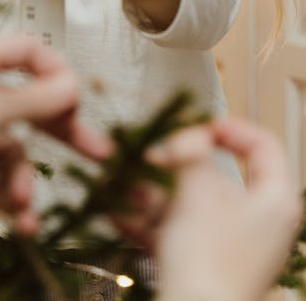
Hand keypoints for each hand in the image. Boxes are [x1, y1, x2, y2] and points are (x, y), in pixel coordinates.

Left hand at [0, 34, 111, 231]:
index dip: (56, 72)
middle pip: (29, 103)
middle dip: (62, 131)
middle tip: (99, 153)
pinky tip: (21, 221)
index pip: (29, 51)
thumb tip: (75, 84)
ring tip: (23, 203)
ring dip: (24, 177)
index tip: (77, 100)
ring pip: (12, 147)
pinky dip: (7, 196)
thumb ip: (38, 98)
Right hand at [116, 119, 300, 300]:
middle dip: (173, 164)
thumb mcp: (197, 193)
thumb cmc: (206, 260)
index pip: (263, 146)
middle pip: (216, 176)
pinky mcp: (206, 264)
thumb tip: (187, 134)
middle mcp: (258, 222)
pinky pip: (179, 230)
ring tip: (120, 182)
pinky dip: (151, 220)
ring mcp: (232, 245)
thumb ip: (191, 153)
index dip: (230, 128)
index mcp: (273, 201)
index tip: (197, 124)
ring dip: (153, 191)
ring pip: (190, 203)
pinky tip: (116, 213)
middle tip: (147, 154)